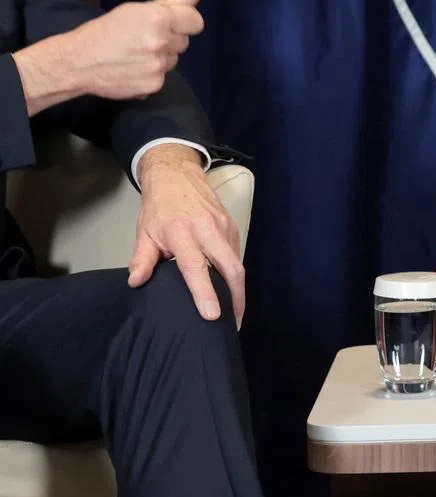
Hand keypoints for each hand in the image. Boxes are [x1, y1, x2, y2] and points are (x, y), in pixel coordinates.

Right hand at [13, 0, 205, 113]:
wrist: (78, 61)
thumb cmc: (106, 30)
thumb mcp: (137, 9)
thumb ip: (174, 0)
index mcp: (158, 19)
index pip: (195, 21)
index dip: (186, 22)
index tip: (173, 23)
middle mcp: (161, 42)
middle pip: (185, 41)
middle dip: (170, 38)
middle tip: (144, 38)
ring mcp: (158, 66)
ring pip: (175, 59)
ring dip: (162, 56)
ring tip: (136, 53)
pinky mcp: (154, 85)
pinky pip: (164, 76)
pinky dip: (153, 73)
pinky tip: (134, 68)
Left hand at [128, 143, 244, 325]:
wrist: (177, 174)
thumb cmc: (158, 207)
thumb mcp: (144, 232)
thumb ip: (142, 259)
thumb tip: (136, 283)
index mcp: (182, 233)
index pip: (196, 267)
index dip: (205, 293)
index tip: (213, 315)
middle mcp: (208, 229)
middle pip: (231, 267)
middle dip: (236, 297)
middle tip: (233, 323)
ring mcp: (224, 226)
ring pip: (237, 262)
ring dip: (238, 288)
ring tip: (233, 311)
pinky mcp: (233, 225)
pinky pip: (236, 253)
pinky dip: (235, 273)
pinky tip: (230, 287)